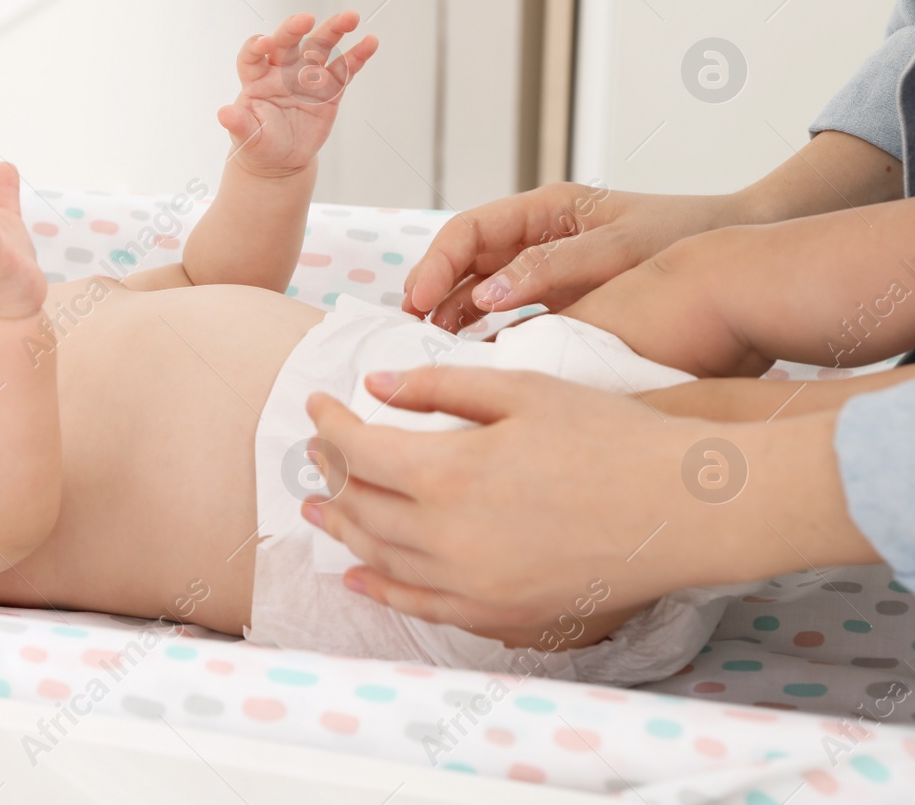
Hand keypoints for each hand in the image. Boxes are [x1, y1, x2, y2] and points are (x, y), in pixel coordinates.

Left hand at [220, 11, 378, 177]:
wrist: (281, 160)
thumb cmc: (258, 144)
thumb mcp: (246, 138)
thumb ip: (238, 124)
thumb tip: (224, 114)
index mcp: (256, 78)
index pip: (253, 54)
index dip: (256, 46)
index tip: (264, 43)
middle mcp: (282, 70)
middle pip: (288, 41)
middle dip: (295, 28)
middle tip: (306, 19)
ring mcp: (307, 77)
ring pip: (320, 47)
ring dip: (334, 30)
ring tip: (351, 17)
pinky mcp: (329, 89)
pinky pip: (344, 69)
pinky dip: (357, 55)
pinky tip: (370, 42)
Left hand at [300, 366, 876, 633]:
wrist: (685, 508)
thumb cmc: (609, 436)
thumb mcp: (521, 389)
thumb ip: (438, 388)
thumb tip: (375, 387)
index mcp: (448, 473)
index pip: (358, 449)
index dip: (328, 424)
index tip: (316, 403)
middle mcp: (447, 537)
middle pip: (361, 505)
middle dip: (332, 472)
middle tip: (321, 449)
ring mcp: (471, 584)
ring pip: (379, 557)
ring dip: (343, 528)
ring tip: (320, 505)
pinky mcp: (498, 614)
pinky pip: (419, 606)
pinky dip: (379, 588)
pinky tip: (356, 574)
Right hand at [401, 184, 741, 332]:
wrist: (743, 263)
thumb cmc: (683, 238)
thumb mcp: (616, 249)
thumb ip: (550, 270)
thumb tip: (486, 297)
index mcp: (545, 210)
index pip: (467, 231)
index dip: (435, 264)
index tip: (418, 302)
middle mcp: (537, 238)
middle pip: (464, 262)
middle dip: (432, 293)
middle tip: (410, 333)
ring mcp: (546, 272)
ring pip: (479, 292)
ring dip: (452, 317)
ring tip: (431, 349)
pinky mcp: (561, 302)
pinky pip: (509, 318)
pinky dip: (487, 336)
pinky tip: (473, 360)